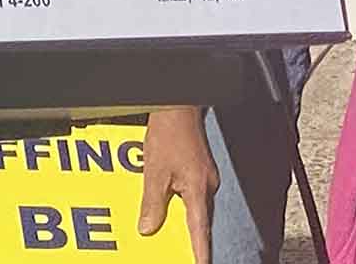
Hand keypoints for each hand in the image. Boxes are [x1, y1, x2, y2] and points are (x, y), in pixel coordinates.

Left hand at [140, 107, 216, 261]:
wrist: (177, 107)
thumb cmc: (168, 133)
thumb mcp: (154, 170)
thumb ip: (153, 202)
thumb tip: (148, 228)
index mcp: (198, 190)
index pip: (199, 229)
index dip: (200, 252)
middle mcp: (207, 186)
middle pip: (199, 219)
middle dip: (193, 238)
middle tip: (188, 254)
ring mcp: (205, 177)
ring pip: (195, 205)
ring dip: (185, 217)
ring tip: (177, 232)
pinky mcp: (199, 169)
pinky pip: (192, 191)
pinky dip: (182, 200)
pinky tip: (171, 199)